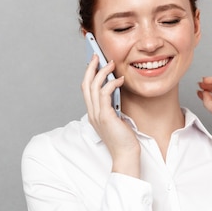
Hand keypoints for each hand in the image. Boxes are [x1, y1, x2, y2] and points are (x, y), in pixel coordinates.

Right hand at [82, 55, 139, 176]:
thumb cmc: (123, 139)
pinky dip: (112, 83)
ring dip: (102, 72)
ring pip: (94, 86)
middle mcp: (92, 113)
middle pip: (86, 84)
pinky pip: (104, 94)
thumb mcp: (116, 118)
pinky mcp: (105, 116)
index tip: (93, 63)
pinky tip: (120, 79)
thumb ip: (112, 105)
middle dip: (91, 67)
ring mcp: (97, 114)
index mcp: (93, 113)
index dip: (88, 74)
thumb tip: (116, 89)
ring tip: (111, 64)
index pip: (86, 89)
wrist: (125, 155)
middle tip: (97, 55)